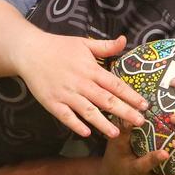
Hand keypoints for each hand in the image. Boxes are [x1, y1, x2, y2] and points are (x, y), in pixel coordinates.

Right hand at [12, 30, 148, 139]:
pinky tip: (86, 133)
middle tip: (140, 122)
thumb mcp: (84, 43)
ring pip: (88, 111)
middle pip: (106, 100)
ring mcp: (66, 94)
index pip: (115, 84)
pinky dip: (75, 124)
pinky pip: (65, 116)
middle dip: (124, 112)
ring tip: (116, 134)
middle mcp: (81, 83)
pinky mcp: (52, 102)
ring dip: (102, 123)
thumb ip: (106, 46)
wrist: (29, 51)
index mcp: (91, 69)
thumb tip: (125, 40)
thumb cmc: (59, 47)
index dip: (131, 95)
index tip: (145, 104)